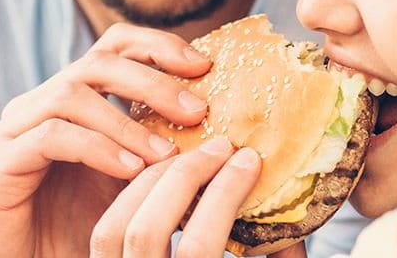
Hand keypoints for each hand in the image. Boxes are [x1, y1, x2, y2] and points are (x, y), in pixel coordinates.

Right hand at [0, 23, 212, 256]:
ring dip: (127, 122)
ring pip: (72, 94)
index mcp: (75, 101)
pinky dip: (97, 149)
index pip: (115, 47)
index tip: (204, 66)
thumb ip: (164, 152)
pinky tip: (130, 172)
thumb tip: (224, 133)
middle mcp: (41, 105)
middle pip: (97, 62)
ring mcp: (15, 129)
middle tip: (197, 111)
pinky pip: (51, 137)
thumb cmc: (85, 231)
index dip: (158, 46)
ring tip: (166, 155)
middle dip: (153, 81)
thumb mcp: (135, 185)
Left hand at [89, 138, 304, 257]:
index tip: (249, 160)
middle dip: (185, 177)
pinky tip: (159, 181)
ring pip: (113, 228)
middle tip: (220, 148)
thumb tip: (292, 229)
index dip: (224, 197)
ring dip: (150, 182)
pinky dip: (129, 199)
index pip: (198, 248)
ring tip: (187, 158)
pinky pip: (104, 235)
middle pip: (146, 229)